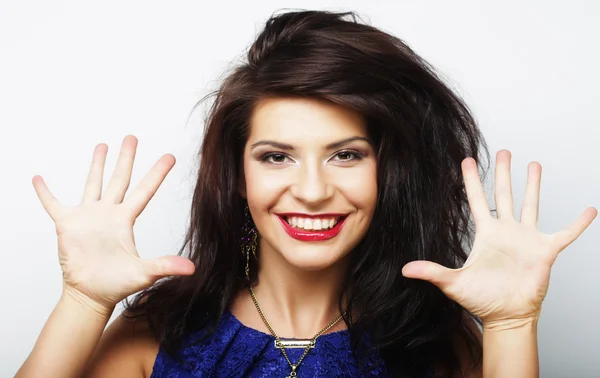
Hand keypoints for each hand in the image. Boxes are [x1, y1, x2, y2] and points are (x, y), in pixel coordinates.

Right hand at [33, 135, 194, 312]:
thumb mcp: (143, 273)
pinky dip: (45, 193)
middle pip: (120, 179)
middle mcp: (108, 213)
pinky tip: (39, 179)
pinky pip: (53, 204)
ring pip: (93, 184)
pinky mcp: (67, 225)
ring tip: (102, 145)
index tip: (170, 156)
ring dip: (97, 165)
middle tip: (132, 137)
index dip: (157, 173)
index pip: (145, 190)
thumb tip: (192, 268)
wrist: (90, 296)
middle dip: (126, 158)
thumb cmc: (116, 285)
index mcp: (126, 220)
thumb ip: (165, 266)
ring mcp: (88, 217)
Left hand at [402, 150, 596, 328]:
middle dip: (503, 173)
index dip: (471, 181)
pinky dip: (578, 223)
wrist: (506, 316)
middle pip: (504, 195)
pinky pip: (565, 233)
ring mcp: (527, 239)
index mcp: (485, 234)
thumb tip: (405, 269)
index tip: (467, 160)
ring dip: (533, 186)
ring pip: (531, 205)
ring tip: (534, 164)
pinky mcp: (545, 251)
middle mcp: (506, 231)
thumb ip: (432, 272)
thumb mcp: (453, 283)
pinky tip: (590, 210)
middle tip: (503, 152)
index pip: (476, 200)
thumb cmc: (482, 300)